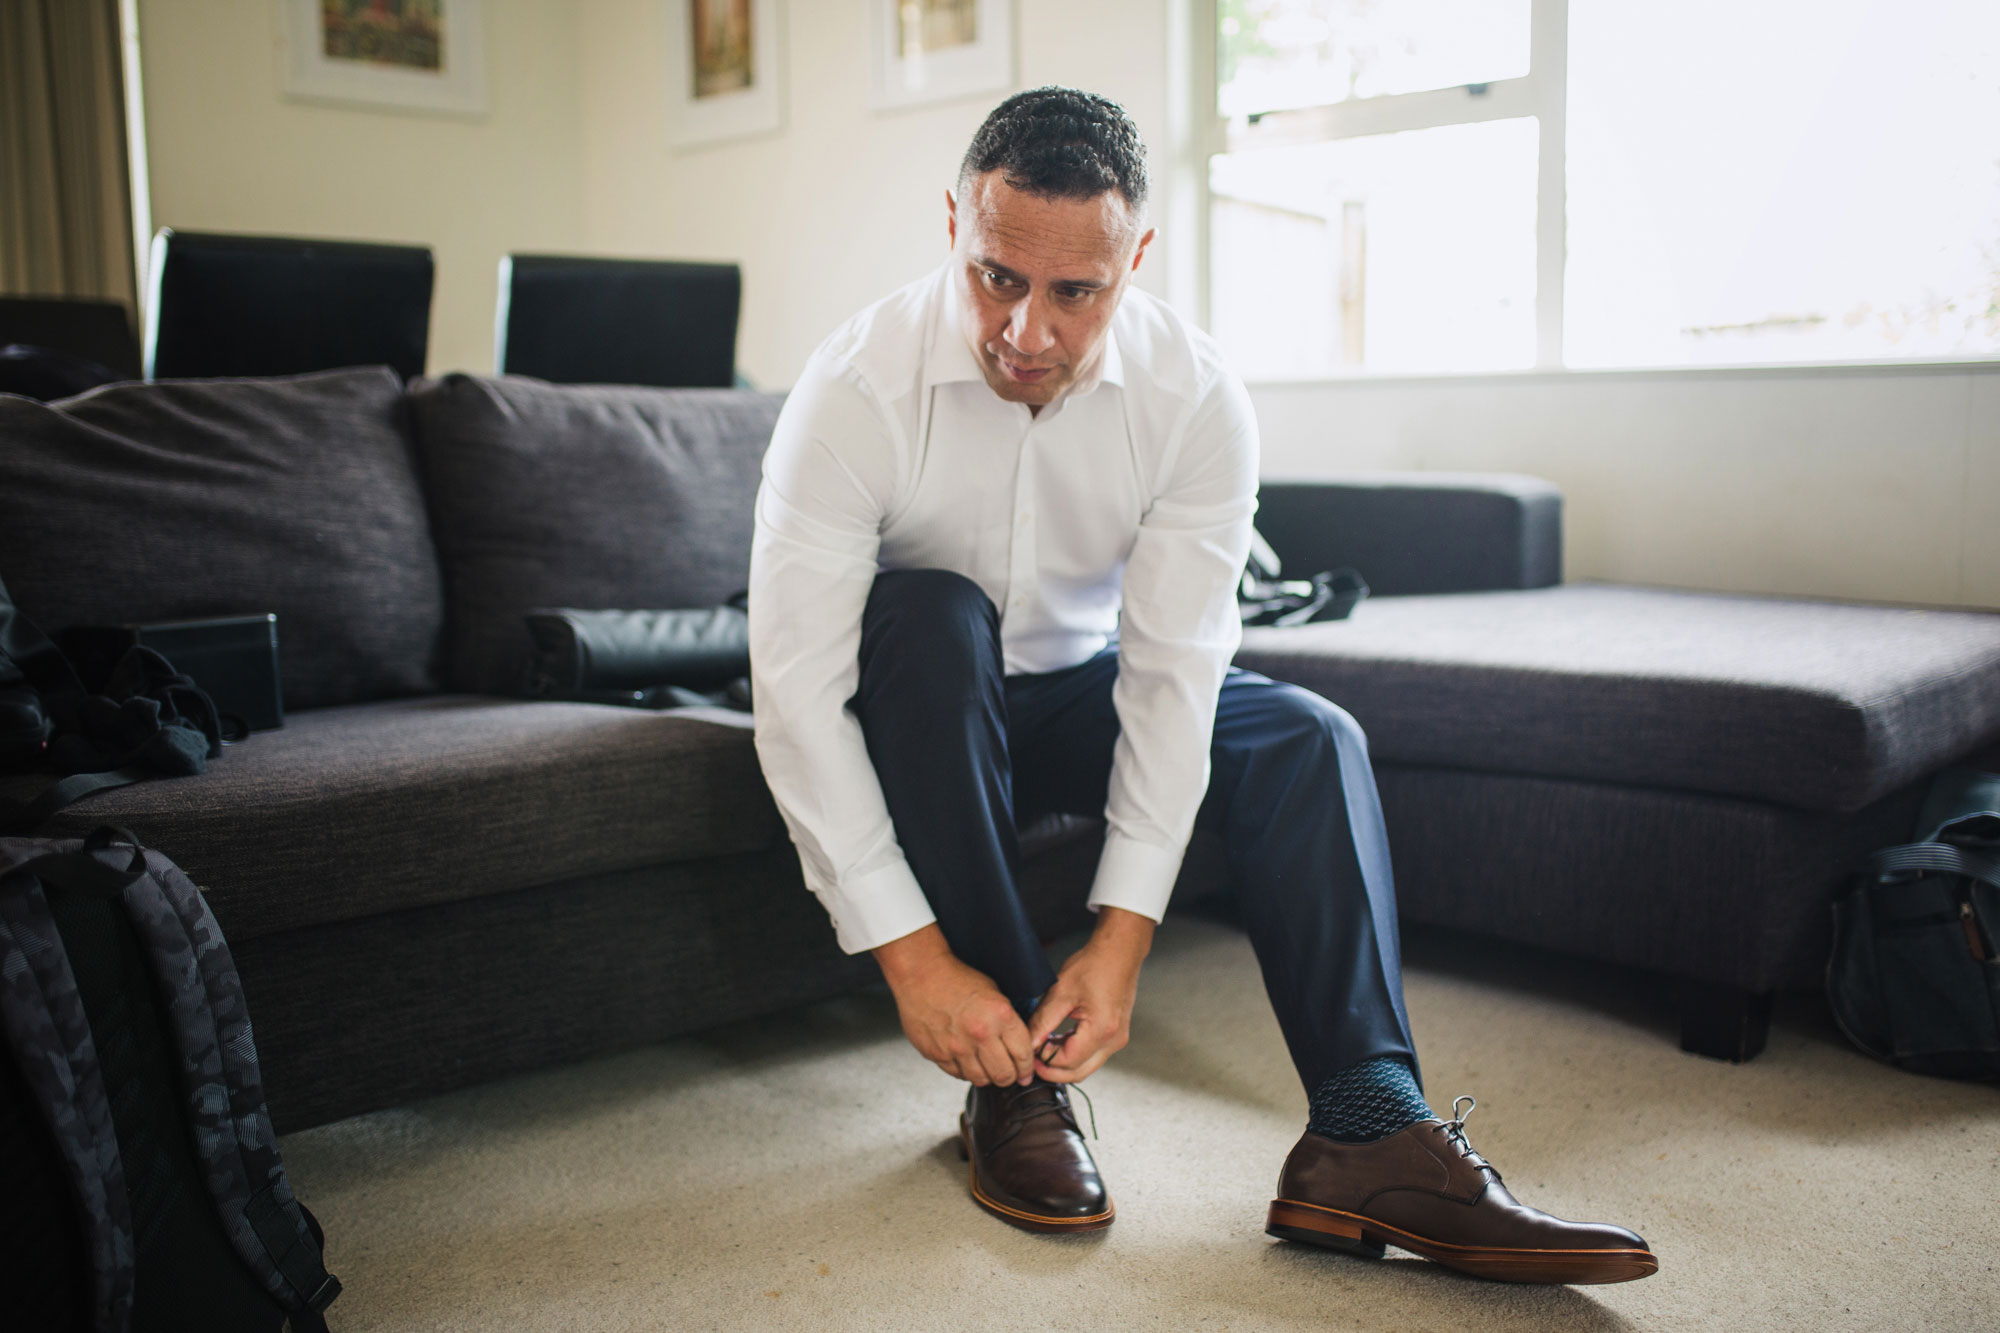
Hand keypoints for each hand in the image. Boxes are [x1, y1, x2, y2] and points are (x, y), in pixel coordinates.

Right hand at [873, 924, 1034, 1085]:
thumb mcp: (994, 992)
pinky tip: (966, 1060)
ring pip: (981, 1079)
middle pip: (1004, 1075)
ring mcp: (957, 1047)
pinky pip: (958, 1074)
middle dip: (1011, 1077)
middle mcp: (980, 1034)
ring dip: (987, 1076)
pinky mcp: (937, 1054)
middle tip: (1010, 1074)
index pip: (1023, 1055)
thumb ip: (1008, 1021)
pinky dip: (965, 1071)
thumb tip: (1020, 1046)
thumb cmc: (957, 978)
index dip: (1027, 1068)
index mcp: (1000, 1015)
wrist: (921, 974)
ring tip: (987, 1067)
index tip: (1025, 1072)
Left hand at [1027, 907, 1153, 1082]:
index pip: (1067, 1062)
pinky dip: (1073, 1054)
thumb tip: (1028, 1044)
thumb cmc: (1094, 965)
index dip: (1043, 1061)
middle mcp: (1113, 1041)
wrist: (1119, 952)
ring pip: (1085, 1067)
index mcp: (1101, 1031)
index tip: (1027, 1052)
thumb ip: (1043, 1022)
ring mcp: (1117, 1040)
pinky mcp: (1115, 1035)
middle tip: (1031, 1060)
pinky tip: (1057, 1040)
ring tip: (1041, 1047)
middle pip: (1078, 1073)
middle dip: (1052, 1071)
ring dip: (1062, 1063)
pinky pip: (1092, 1055)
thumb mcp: (1061, 992)